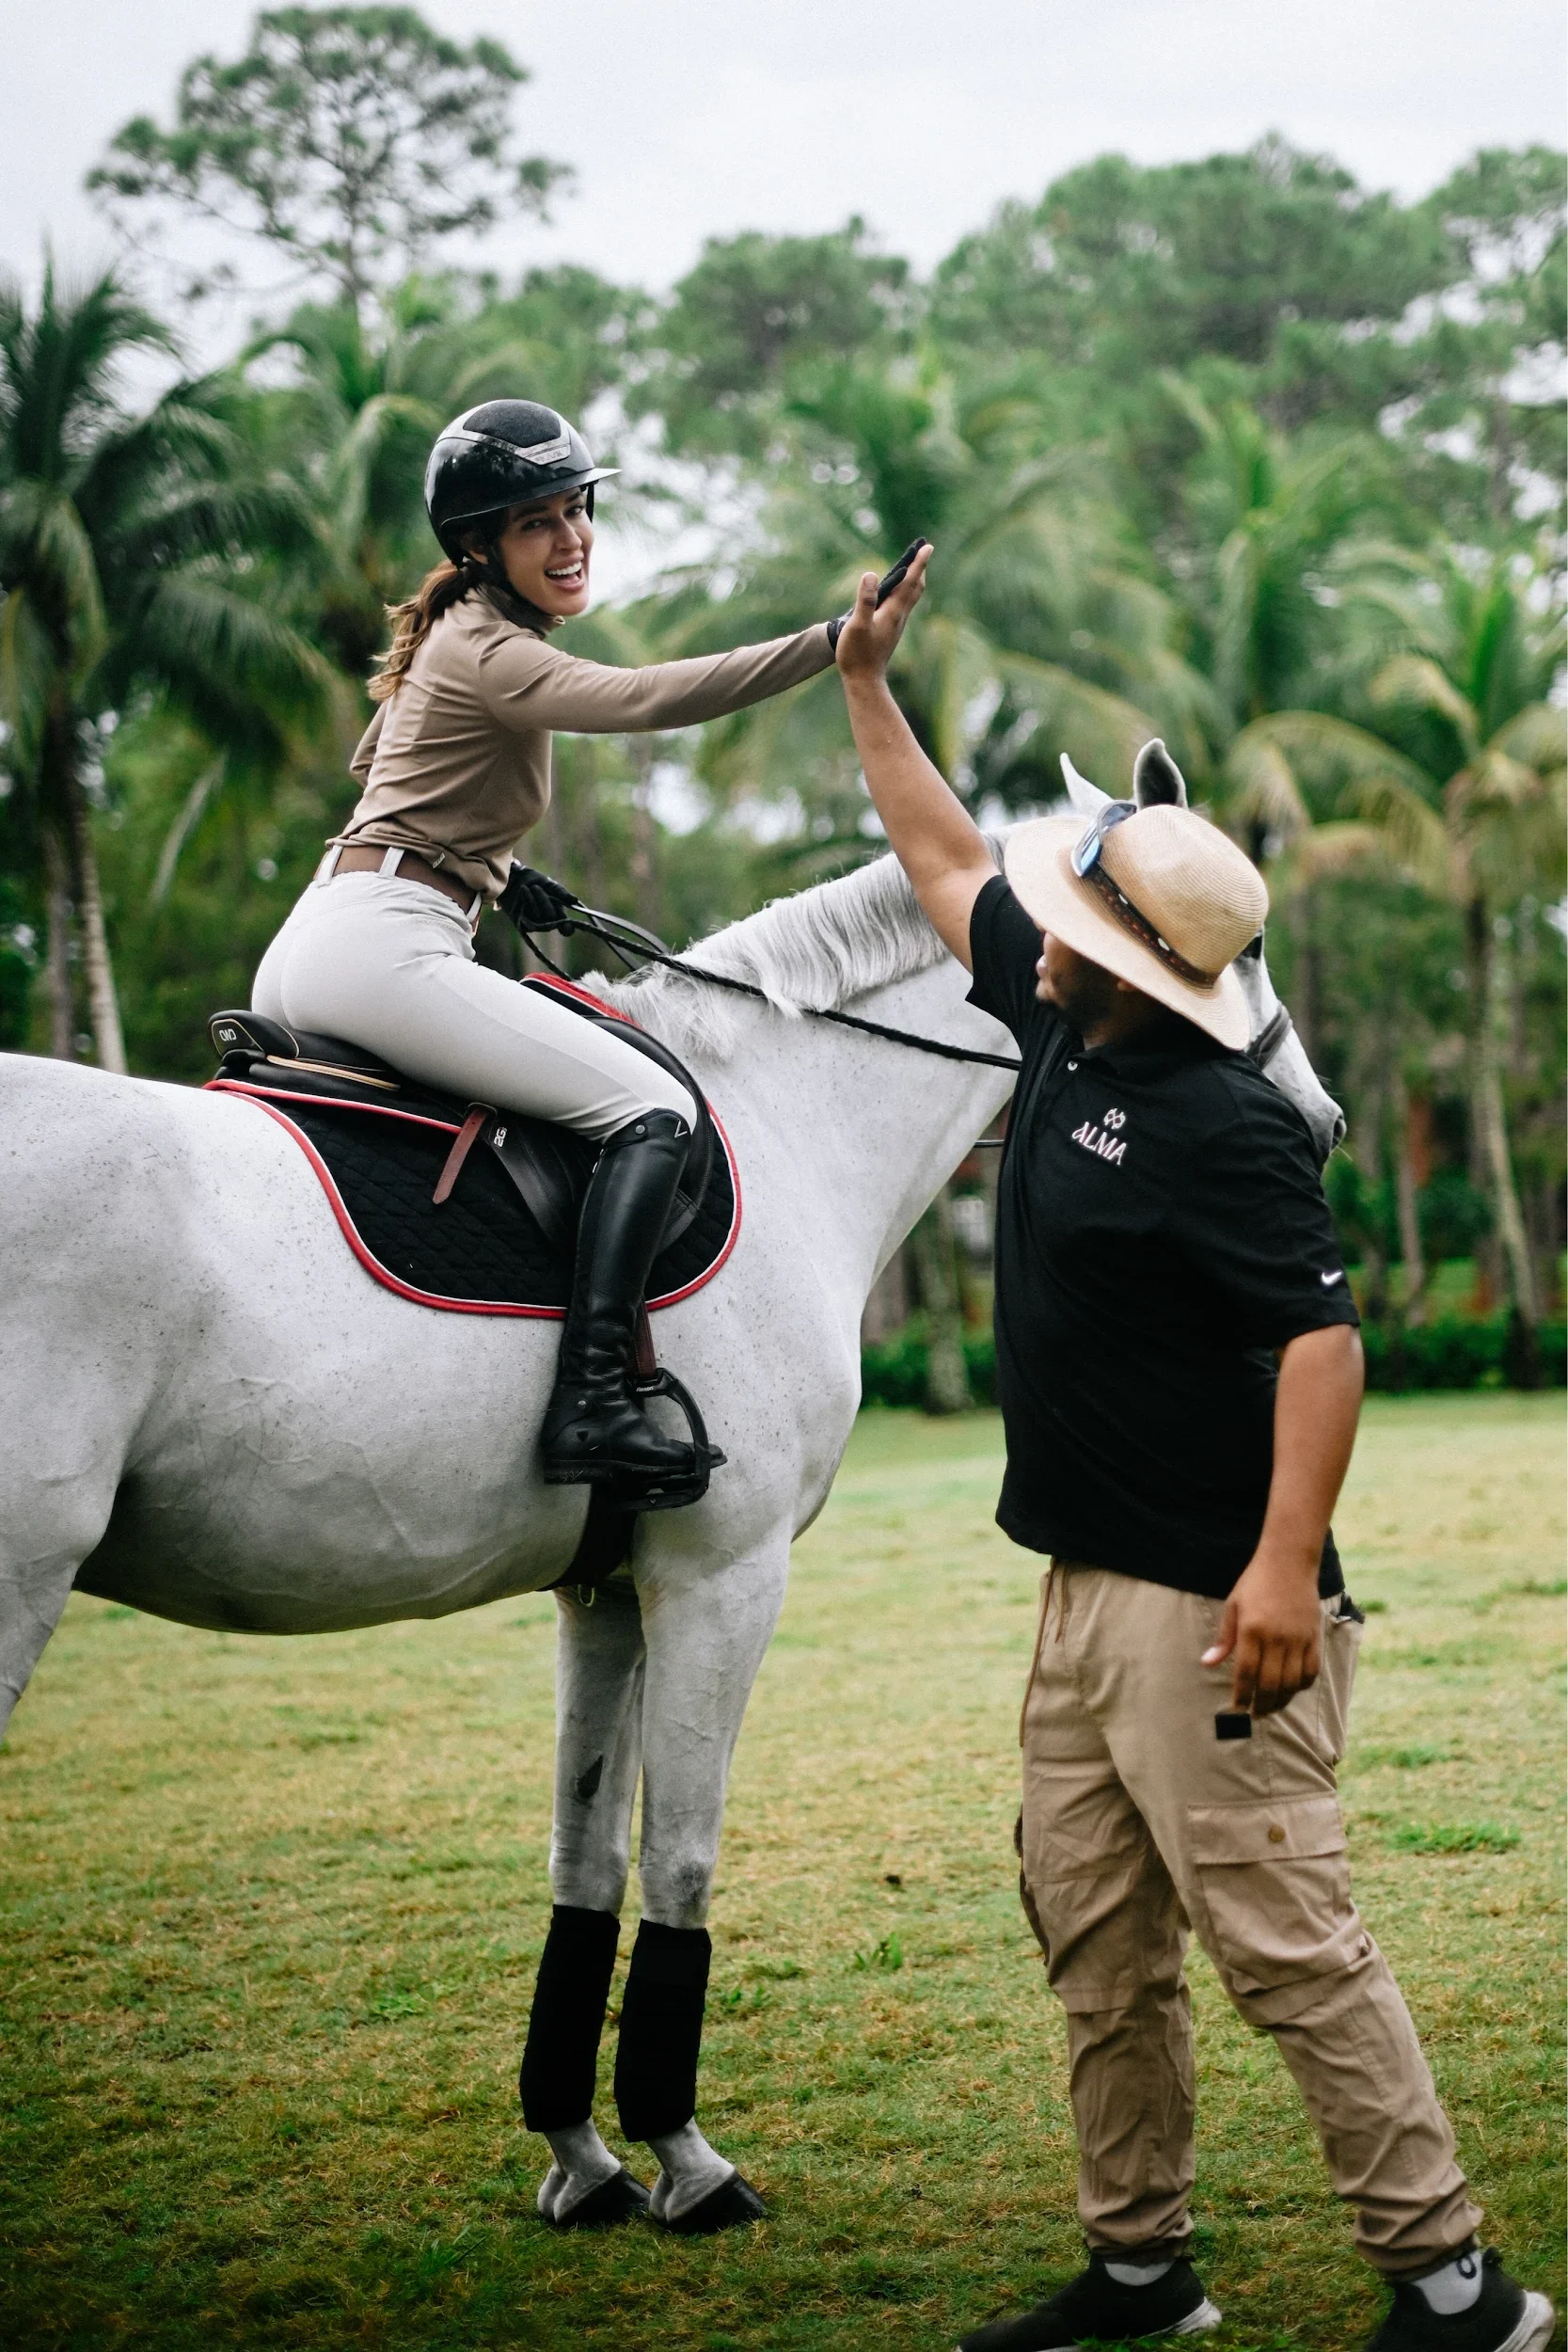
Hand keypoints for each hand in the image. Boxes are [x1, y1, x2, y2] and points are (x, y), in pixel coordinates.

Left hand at [497, 863, 580, 932]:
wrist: (511, 877)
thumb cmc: (532, 880)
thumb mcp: (548, 884)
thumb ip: (560, 893)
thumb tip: (575, 901)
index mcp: (557, 913)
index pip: (566, 929)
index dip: (568, 928)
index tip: (569, 924)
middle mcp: (546, 921)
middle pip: (551, 918)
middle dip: (545, 901)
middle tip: (537, 887)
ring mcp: (534, 924)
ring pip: (540, 917)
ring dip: (535, 900)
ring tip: (530, 887)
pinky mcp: (521, 923)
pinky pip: (528, 915)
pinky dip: (528, 901)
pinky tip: (524, 891)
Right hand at [832, 541, 930, 678]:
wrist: (864, 681)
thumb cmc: (857, 654)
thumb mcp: (857, 625)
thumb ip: (865, 600)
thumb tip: (871, 574)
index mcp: (893, 611)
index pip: (910, 581)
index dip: (919, 563)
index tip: (927, 546)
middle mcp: (899, 616)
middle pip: (915, 588)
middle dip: (920, 569)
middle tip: (923, 551)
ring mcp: (896, 625)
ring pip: (910, 597)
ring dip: (914, 580)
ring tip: (914, 566)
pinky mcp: (890, 631)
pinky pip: (902, 605)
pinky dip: (904, 592)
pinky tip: (897, 592)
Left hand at [1202, 1550, 1322, 1715]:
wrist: (1289, 1562)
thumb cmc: (1255, 1583)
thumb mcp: (1232, 1606)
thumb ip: (1223, 1639)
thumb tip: (1207, 1663)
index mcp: (1252, 1629)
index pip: (1247, 1672)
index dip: (1242, 1694)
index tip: (1237, 1707)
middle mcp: (1277, 1637)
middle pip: (1270, 1683)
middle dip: (1261, 1704)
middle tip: (1255, 1715)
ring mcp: (1298, 1638)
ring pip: (1292, 1682)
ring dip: (1281, 1700)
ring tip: (1271, 1707)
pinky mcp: (1314, 1637)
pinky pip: (1311, 1670)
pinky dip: (1301, 1685)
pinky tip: (1291, 1690)